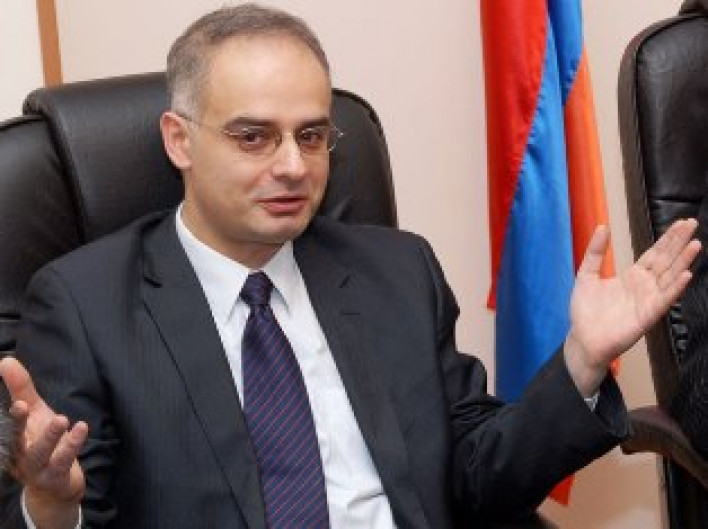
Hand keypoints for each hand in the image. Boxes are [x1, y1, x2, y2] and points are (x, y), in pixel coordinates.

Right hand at [0, 356, 86, 528]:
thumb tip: (6, 360)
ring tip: (61, 419)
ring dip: (49, 437)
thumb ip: (20, 389)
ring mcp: (36, 469)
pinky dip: (72, 445)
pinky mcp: (55, 477)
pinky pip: (63, 462)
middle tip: (23, 405)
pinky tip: (81, 428)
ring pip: (39, 453)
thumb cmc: (41, 443)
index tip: (16, 401)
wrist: (55, 486)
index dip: (10, 415)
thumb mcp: (34, 413)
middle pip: (15, 440)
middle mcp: (19, 455)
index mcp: (11, 439)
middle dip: (17, 423)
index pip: (6, 425)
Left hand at [564, 219, 700, 395]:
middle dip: (679, 243)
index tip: (682, 222)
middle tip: (693, 223)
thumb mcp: (586, 275)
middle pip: (666, 260)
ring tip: (695, 244)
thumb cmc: (585, 310)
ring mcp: (648, 300)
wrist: (582, 339)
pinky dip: (675, 288)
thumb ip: (595, 251)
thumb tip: (603, 225)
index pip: (655, 253)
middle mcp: (644, 287)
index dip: (668, 238)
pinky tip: (686, 275)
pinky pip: (664, 300)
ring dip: (683, 262)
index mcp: (632, 276)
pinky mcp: (647, 316)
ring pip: (669, 277)